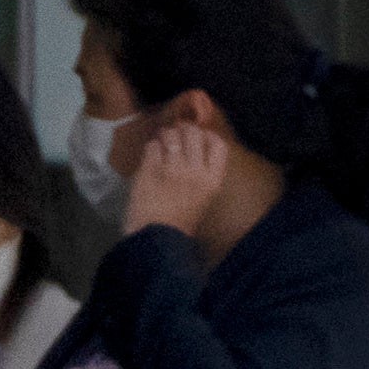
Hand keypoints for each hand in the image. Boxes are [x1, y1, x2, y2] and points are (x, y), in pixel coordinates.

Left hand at [121, 108, 226, 237]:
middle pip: (194, 134)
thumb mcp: (202, 199)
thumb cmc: (180, 223)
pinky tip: (150, 154)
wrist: (157, 239)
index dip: (208, 135)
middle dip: (184, 129)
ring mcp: (172, 169)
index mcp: (212, 181)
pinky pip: (152, 146)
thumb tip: (194, 151)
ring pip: (171, 136)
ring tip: (161, 141)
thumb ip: (202, 176)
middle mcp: (195, 171)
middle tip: (176, 132)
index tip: (200, 135)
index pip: (219, 145)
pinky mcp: (149, 170)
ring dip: (165, 134)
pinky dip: (151, 146)